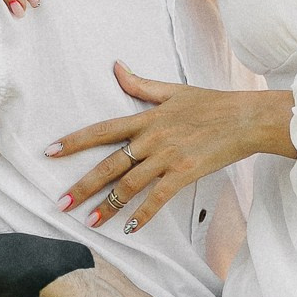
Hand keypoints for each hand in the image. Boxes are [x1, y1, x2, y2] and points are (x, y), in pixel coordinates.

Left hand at [52, 68, 296, 231]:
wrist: (246, 118)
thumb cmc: (213, 103)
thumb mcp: (174, 90)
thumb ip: (141, 84)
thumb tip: (116, 67)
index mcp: (147, 118)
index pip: (102, 130)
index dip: (74, 141)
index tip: (50, 151)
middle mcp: (152, 138)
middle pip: (109, 164)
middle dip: (83, 185)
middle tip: (61, 203)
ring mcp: (168, 157)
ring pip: (129, 185)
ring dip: (108, 206)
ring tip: (90, 221)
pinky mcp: (185, 173)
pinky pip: (158, 198)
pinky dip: (142, 214)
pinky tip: (129, 228)